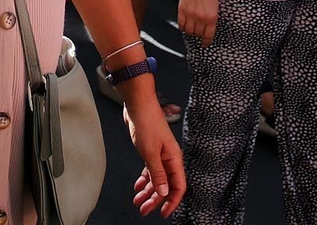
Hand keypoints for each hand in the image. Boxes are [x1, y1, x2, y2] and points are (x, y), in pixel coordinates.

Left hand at [128, 98, 185, 216]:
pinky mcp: (151, 151)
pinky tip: (138, 186)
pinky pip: (150, 170)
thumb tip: (164, 192)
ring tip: (138, 202)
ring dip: (148, 191)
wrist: (138, 105)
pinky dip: (144, 179)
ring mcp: (160, 155)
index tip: (163, 212)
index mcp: (174, 159)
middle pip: (166, 185)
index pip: (178, 186)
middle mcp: (169, 158)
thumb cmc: (147, 123)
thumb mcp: (150, 152)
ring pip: (157, 179)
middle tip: (144, 210)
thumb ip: (158, 173)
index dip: (172, 201)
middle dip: (156, 199)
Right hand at [177, 0, 218, 46]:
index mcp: (212, 18)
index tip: (204, 44)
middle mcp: (201, 18)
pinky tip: (184, 25)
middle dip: (198, 34)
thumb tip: (206, 29)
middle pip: (198, 34)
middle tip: (198, 31)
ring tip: (191, 27)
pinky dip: (182, 27)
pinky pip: (181, 25)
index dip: (206, 42)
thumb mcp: (215, 7)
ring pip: (189, 31)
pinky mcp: (182, 11)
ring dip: (190, 31)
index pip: (208, 36)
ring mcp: (191, 15)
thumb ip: (211, 19)